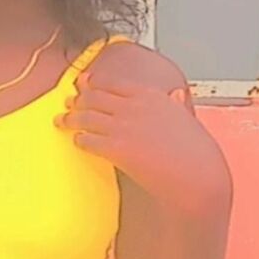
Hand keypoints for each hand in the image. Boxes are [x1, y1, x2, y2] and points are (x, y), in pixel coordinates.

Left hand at [54, 70, 225, 209]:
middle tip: (68, 102)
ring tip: (61, 121)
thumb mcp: (188, 119)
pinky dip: (79, 139)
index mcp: (151, 95)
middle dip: (78, 99)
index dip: (94, 83)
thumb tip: (177, 94)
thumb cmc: (196, 153)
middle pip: (94, 96)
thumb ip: (178, 105)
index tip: (83, 83)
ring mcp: (123, 126)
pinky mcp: (116, 148)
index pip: (113, 83)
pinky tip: (76, 142)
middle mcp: (134, 106)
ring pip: (86, 116)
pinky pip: (87, 140)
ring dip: (70, 118)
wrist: (196, 176)